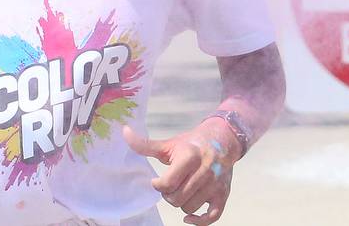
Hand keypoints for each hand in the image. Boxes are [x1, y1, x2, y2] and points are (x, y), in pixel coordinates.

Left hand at [123, 120, 240, 225]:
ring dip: (180, 203)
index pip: (168, 183)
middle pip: (177, 198)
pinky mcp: (223, 195)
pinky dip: (199, 221)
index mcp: (189, 158)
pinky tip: (188, 217)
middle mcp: (204, 172)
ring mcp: (215, 185)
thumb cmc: (190, 144)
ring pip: (189, 207)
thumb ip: (146, 144)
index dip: (157, 185)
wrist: (222, 141)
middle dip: (167, 195)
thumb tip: (124, 132)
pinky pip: (211, 217)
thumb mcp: (169, 144)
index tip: (156, 181)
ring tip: (179, 191)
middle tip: (168, 187)